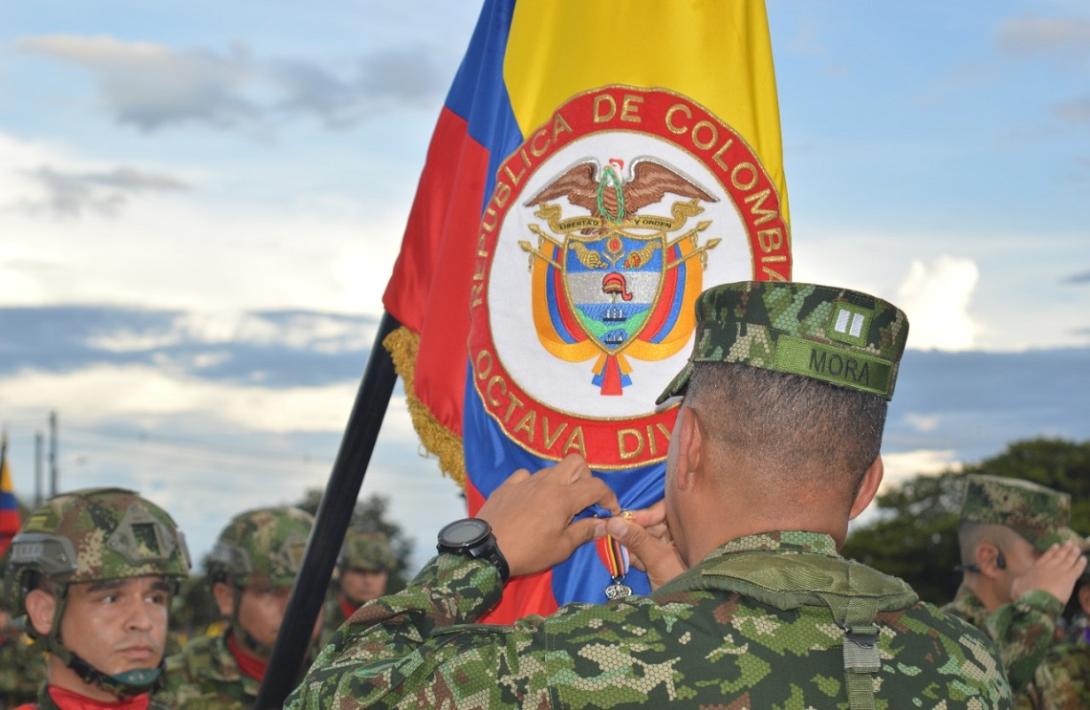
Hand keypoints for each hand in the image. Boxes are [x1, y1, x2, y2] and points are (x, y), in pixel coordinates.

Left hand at [477, 454, 617, 577]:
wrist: (485, 551)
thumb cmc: (527, 552)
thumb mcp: (561, 548)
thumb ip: (585, 531)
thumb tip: (605, 524)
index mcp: (563, 497)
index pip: (596, 486)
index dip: (609, 497)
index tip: (610, 512)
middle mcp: (546, 482)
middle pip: (576, 462)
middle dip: (586, 478)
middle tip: (584, 502)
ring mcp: (524, 481)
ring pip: (551, 469)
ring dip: (561, 483)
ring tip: (557, 506)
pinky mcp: (506, 485)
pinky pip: (526, 476)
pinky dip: (535, 485)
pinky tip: (531, 502)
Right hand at [605, 500, 685, 590]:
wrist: (690, 618)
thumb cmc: (685, 585)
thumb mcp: (659, 561)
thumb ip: (637, 540)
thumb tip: (613, 522)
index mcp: (689, 530)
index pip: (664, 510)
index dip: (644, 514)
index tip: (624, 521)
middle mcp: (681, 537)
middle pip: (651, 524)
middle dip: (632, 529)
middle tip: (613, 533)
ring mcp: (670, 552)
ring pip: (644, 539)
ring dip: (629, 542)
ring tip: (614, 546)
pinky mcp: (660, 566)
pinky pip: (643, 553)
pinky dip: (632, 555)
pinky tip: (621, 558)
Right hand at [1010, 541, 1087, 604]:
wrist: (1037, 599)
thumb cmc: (1025, 593)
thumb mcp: (1017, 585)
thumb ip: (1020, 581)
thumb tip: (1019, 580)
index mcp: (1037, 567)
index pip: (1046, 557)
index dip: (1052, 551)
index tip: (1056, 545)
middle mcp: (1049, 567)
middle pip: (1059, 556)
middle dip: (1065, 549)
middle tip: (1070, 543)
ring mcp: (1060, 571)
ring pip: (1069, 560)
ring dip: (1073, 553)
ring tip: (1077, 548)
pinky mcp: (1070, 577)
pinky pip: (1077, 568)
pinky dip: (1081, 563)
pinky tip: (1084, 559)